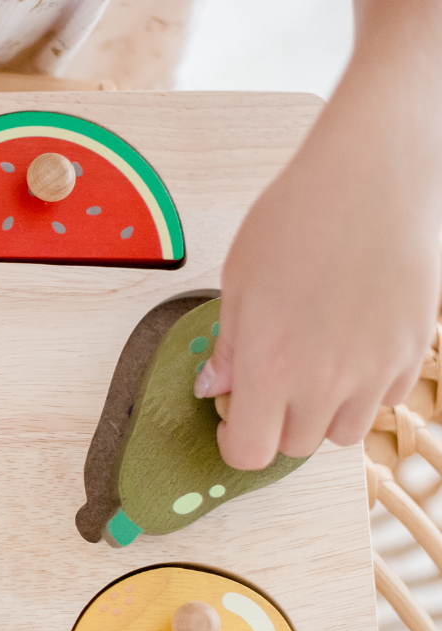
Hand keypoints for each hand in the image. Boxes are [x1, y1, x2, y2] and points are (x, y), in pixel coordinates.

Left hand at [195, 0, 441, 470]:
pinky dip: (366, 391)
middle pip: (295, 446)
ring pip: (344, 433)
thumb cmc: (295, 220)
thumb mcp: (239, 283)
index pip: (249, 453)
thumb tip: (217, 389)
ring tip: (313, 368)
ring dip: (323, 414)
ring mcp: (375, 370)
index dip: (234, 444)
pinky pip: (386, 400)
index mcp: (271, 368)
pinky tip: (351, 348)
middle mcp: (325, 381)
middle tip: (270, 385)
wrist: (371, 177)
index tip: (232, 424)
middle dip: (275, 425)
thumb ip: (230, 348)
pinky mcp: (414, 351)